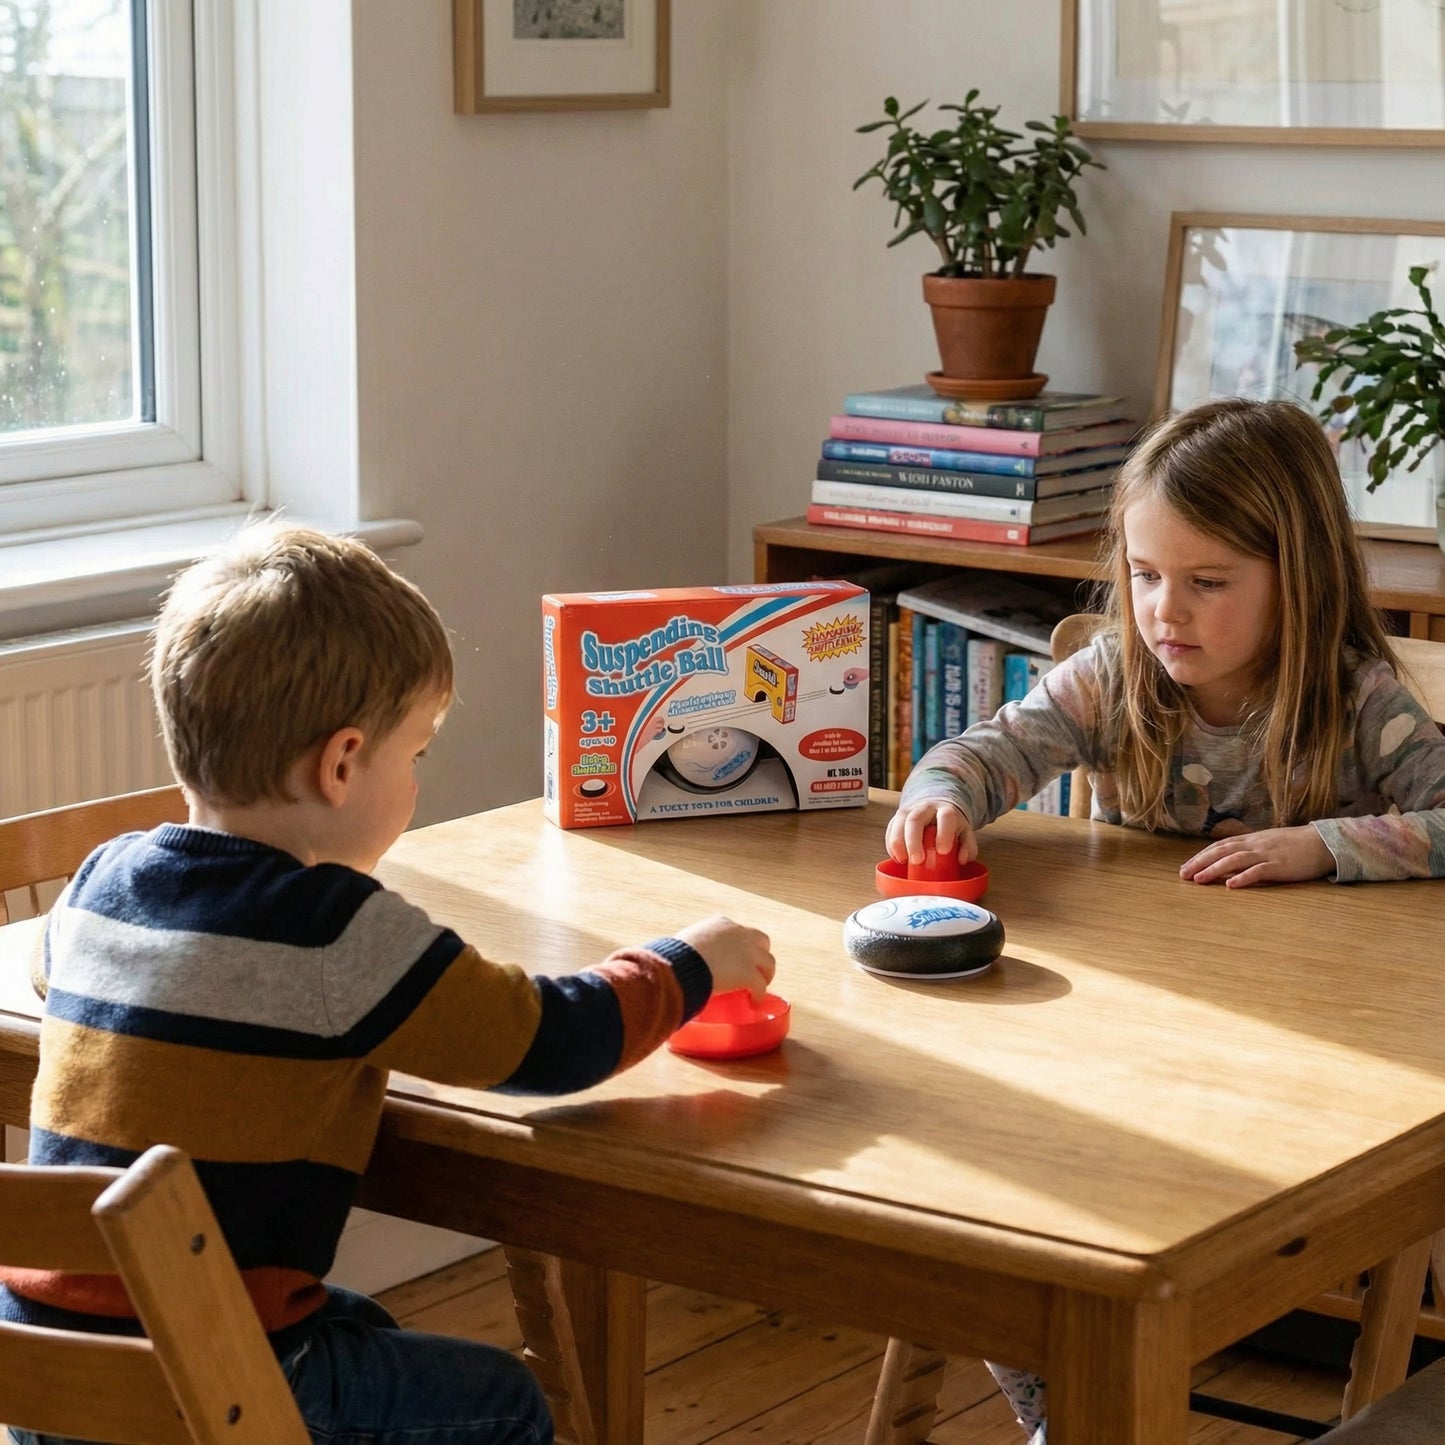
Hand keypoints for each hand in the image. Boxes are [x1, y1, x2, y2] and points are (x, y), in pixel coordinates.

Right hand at [675, 915, 775, 1001]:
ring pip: (769, 962)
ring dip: (765, 975)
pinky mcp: (749, 973)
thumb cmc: (674, 955)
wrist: (682, 965)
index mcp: (721, 924)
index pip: (738, 931)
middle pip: (762, 941)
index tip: (736, 957)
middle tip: (754, 970)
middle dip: (760, 955)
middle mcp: (739, 933)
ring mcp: (747, 952)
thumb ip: (691, 948)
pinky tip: (754, 1002)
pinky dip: (759, 994)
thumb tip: (680, 961)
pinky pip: (761, 985)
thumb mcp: (685, 943)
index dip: (740, 945)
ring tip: (759, 987)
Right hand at [885, 801, 975, 867]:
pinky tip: (896, 857)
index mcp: (946, 810)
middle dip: (914, 841)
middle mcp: (926, 807)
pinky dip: (891, 844)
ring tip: (903, 860)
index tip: (942, 851)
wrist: (936, 807)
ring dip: (898, 842)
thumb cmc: (951, 826)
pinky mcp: (897, 818)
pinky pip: (890, 828)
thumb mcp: (965, 833)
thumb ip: (968, 847)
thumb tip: (961, 859)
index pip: (945, 817)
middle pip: (915, 819)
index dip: (944, 833)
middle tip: (917, 861)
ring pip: (899, 822)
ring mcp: (909, 810)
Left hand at [1179, 825, 1333, 887]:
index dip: (1201, 856)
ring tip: (1198, 880)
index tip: (1186, 866)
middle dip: (1200, 862)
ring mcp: (1267, 855)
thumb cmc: (1295, 844)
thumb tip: (1231, 859)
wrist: (1323, 842)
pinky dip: (1244, 878)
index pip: (1219, 846)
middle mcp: (1255, 845)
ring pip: (1235, 860)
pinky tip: (1231, 885)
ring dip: (1214, 870)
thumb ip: (1250, 849)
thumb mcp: (1267, 842)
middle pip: (1221, 852)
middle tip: (1183, 874)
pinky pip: (1259, 871)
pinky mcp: (1280, 866)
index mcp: (1251, 840)